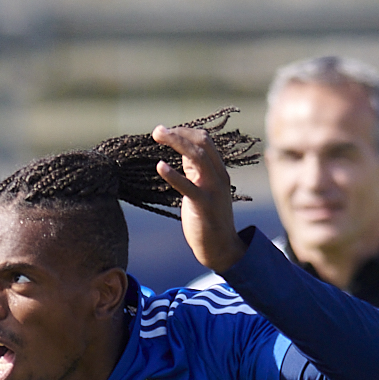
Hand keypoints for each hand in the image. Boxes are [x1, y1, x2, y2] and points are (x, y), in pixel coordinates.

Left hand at [151, 122, 244, 274]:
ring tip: (157, 137)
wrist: (221, 248)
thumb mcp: (203, 188)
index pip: (204, 141)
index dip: (184, 132)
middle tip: (157, 131)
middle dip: (179, 133)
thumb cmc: (208, 218)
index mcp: (219, 171)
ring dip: (176, 143)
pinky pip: (188, 186)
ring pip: (197, 157)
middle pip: (201, 143)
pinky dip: (173, 175)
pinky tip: (160, 166)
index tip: (166, 132)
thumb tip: (181, 149)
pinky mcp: (204, 205)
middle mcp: (219, 177)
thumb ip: (195, 170)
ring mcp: (213, 190)